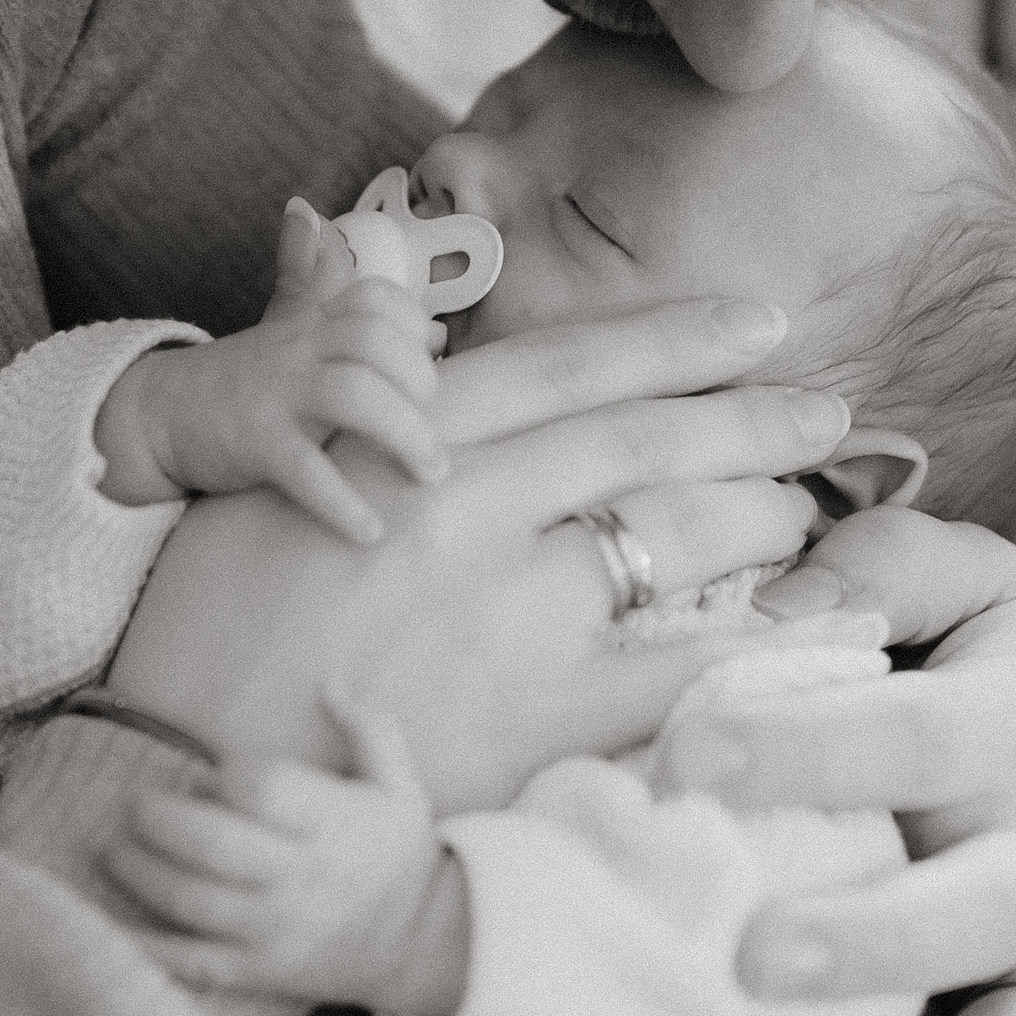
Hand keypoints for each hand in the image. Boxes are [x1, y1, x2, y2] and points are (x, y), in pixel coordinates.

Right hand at [96, 201, 444, 545]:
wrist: (157, 416)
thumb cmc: (240, 376)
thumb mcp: (277, 321)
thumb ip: (308, 277)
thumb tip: (306, 211)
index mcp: (313, 322)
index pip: (377, 301)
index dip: (414, 328)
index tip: (431, 362)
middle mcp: (298, 349)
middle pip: (377, 342)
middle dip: (421, 385)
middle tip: (440, 432)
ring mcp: (275, 394)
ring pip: (354, 395)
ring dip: (404, 436)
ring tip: (429, 476)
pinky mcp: (254, 444)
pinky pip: (306, 470)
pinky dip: (343, 502)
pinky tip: (372, 531)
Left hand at [101, 692, 466, 1015]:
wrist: (421, 945)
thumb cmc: (395, 853)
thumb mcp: (399, 784)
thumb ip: (368, 726)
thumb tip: (329, 680)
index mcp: (334, 825)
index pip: (264, 790)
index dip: (225, 776)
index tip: (210, 775)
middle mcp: (301, 878)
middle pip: (214, 846)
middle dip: (159, 820)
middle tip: (133, 804)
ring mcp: (276, 930)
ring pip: (192, 902)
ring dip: (139, 872)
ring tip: (110, 849)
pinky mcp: (257, 972)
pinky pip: (191, 963)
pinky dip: (144, 946)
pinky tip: (109, 923)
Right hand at [110, 297, 854, 812]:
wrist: (186, 784)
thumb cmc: (205, 636)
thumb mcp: (258, 483)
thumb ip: (327, 366)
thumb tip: (340, 231)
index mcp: (405, 445)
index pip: (566, 365)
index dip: (673, 339)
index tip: (756, 322)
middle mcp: (468, 509)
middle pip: (643, 439)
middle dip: (752, 419)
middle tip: (830, 411)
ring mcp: (509, 613)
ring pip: (677, 538)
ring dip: (758, 521)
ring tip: (804, 518)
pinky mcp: (535, 717)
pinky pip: (680, 668)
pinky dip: (753, 647)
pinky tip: (808, 628)